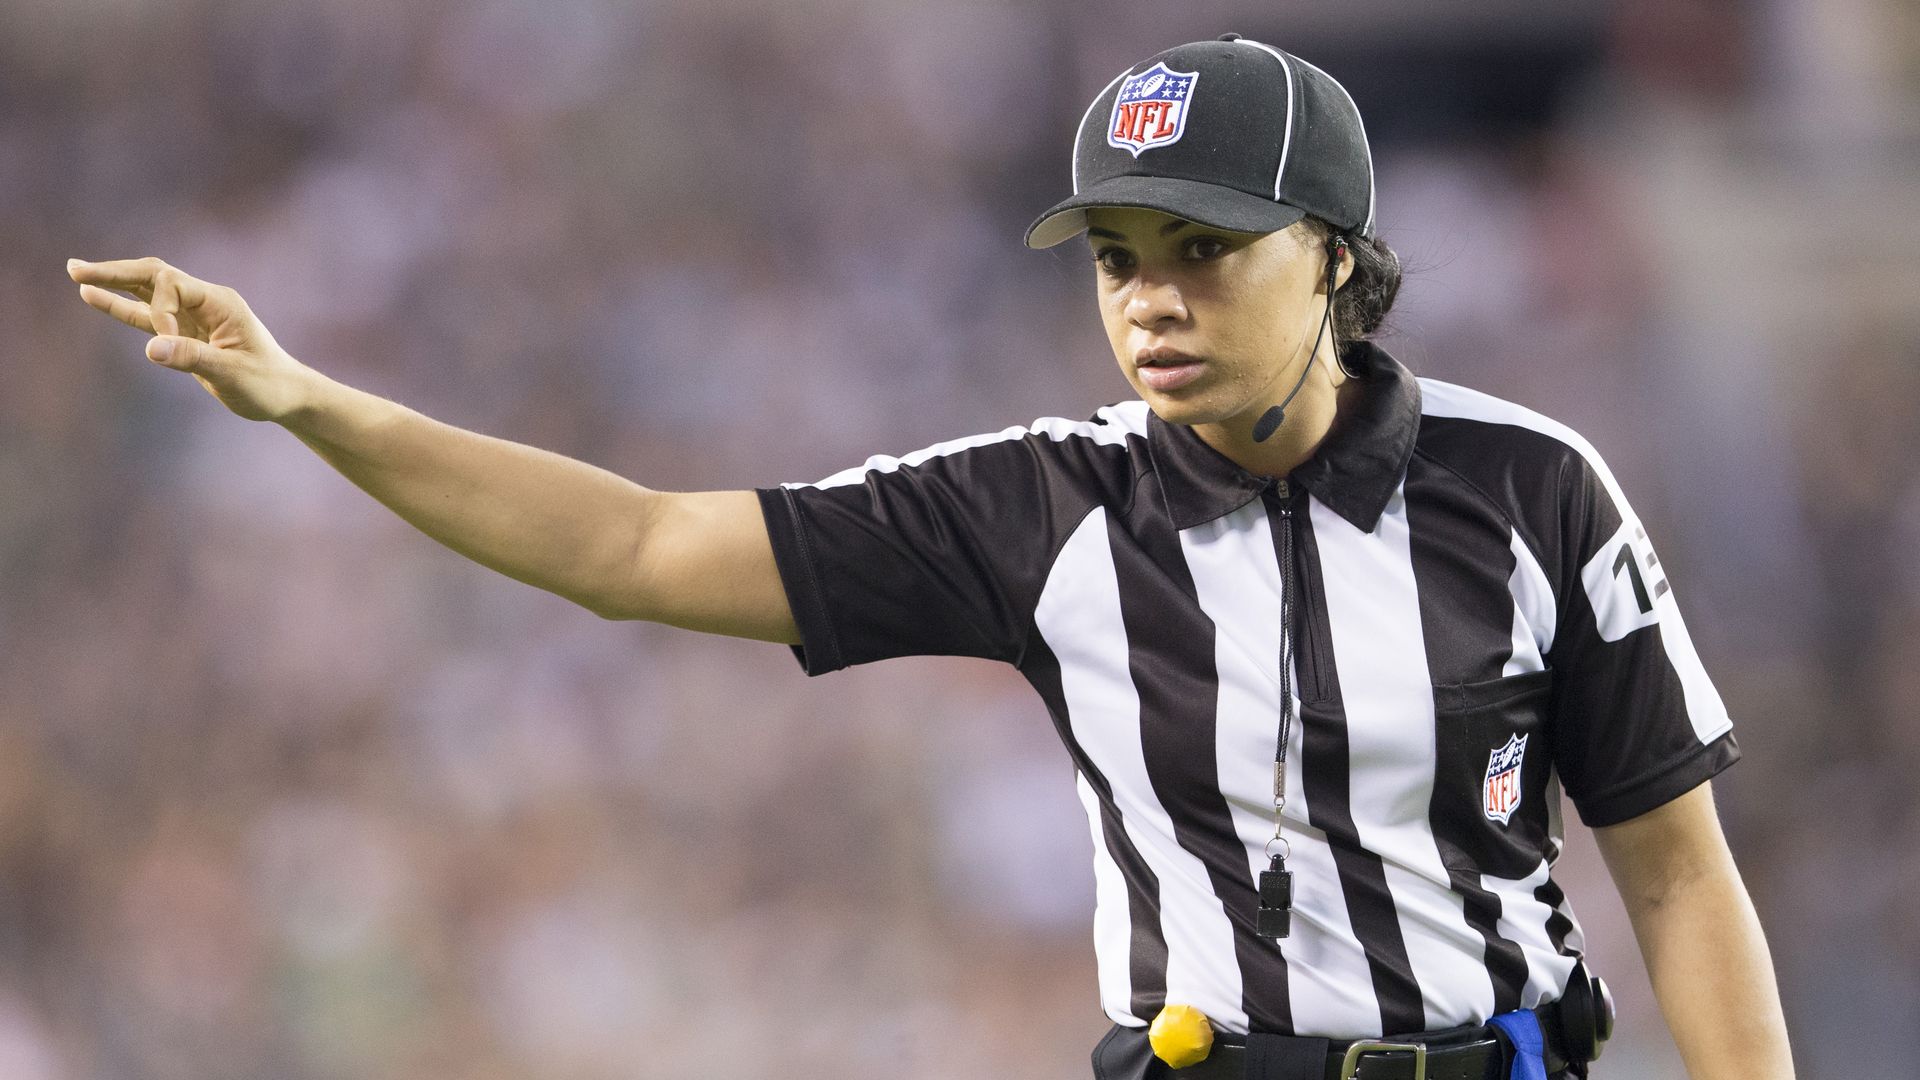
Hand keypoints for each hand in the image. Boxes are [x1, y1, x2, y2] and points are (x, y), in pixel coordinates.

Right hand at [69, 256, 317, 421]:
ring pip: (147, 292)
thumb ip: (192, 358)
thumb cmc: (268, 384)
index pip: (171, 285)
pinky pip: (147, 315)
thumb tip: (151, 348)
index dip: (158, 311)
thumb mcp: (232, 374)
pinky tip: (92, 297)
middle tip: (76, 269)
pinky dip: (121, 306)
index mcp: (220, 302)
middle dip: (116, 272)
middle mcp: (205, 302)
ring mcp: (193, 316)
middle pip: (153, 276)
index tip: (166, 345)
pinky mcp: (185, 333)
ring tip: (76, 273)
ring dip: (113, 283)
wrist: (286, 395)